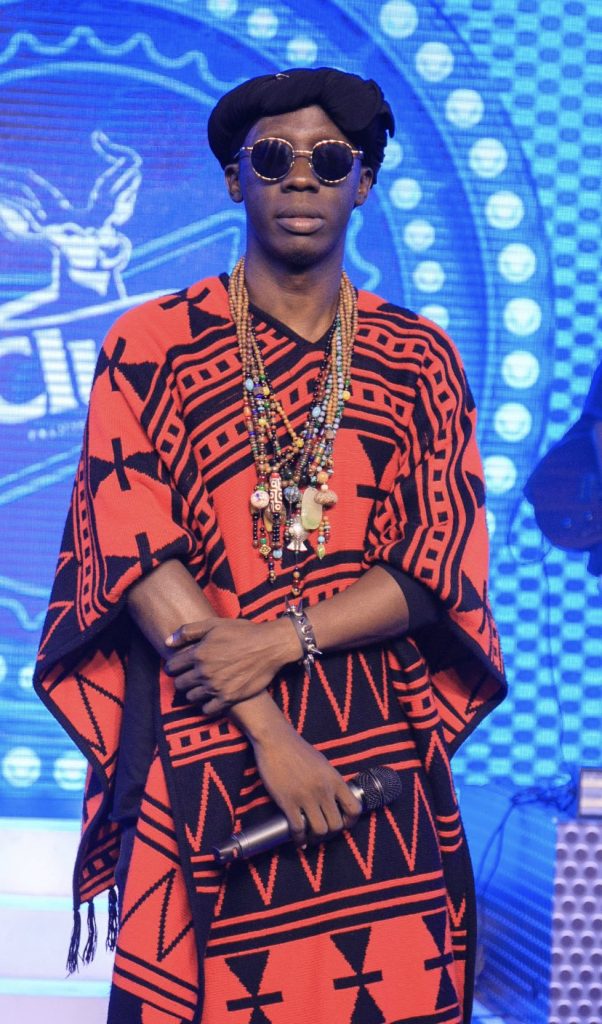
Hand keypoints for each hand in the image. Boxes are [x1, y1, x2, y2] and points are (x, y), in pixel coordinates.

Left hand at [164, 617, 300, 715]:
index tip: (178, 666)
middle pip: (179, 684)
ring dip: (194, 692)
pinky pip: (207, 710)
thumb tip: (167, 641)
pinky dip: (206, 705)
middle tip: (191, 676)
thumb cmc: (243, 632)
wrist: (269, 646)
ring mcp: (216, 687)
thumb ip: (188, 631)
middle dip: (182, 680)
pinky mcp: (228, 698)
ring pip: (191, 697)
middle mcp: (204, 672)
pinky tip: (212, 697)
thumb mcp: (214, 624)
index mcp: (198, 654)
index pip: (171, 667)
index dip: (173, 666)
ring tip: (202, 686)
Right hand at [250, 714, 361, 846]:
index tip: (341, 824)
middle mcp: (324, 790)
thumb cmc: (298, 750)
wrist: (276, 740)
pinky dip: (299, 839)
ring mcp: (306, 797)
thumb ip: (330, 782)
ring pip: (320, 830)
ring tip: (310, 836)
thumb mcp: (323, 764)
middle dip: (330, 833)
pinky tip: (297, 839)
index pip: (354, 809)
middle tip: (322, 832)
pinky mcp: (288, 801)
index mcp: (335, 779)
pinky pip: (298, 828)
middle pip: (336, 825)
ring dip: (315, 838)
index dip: (350, 822)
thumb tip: (334, 801)